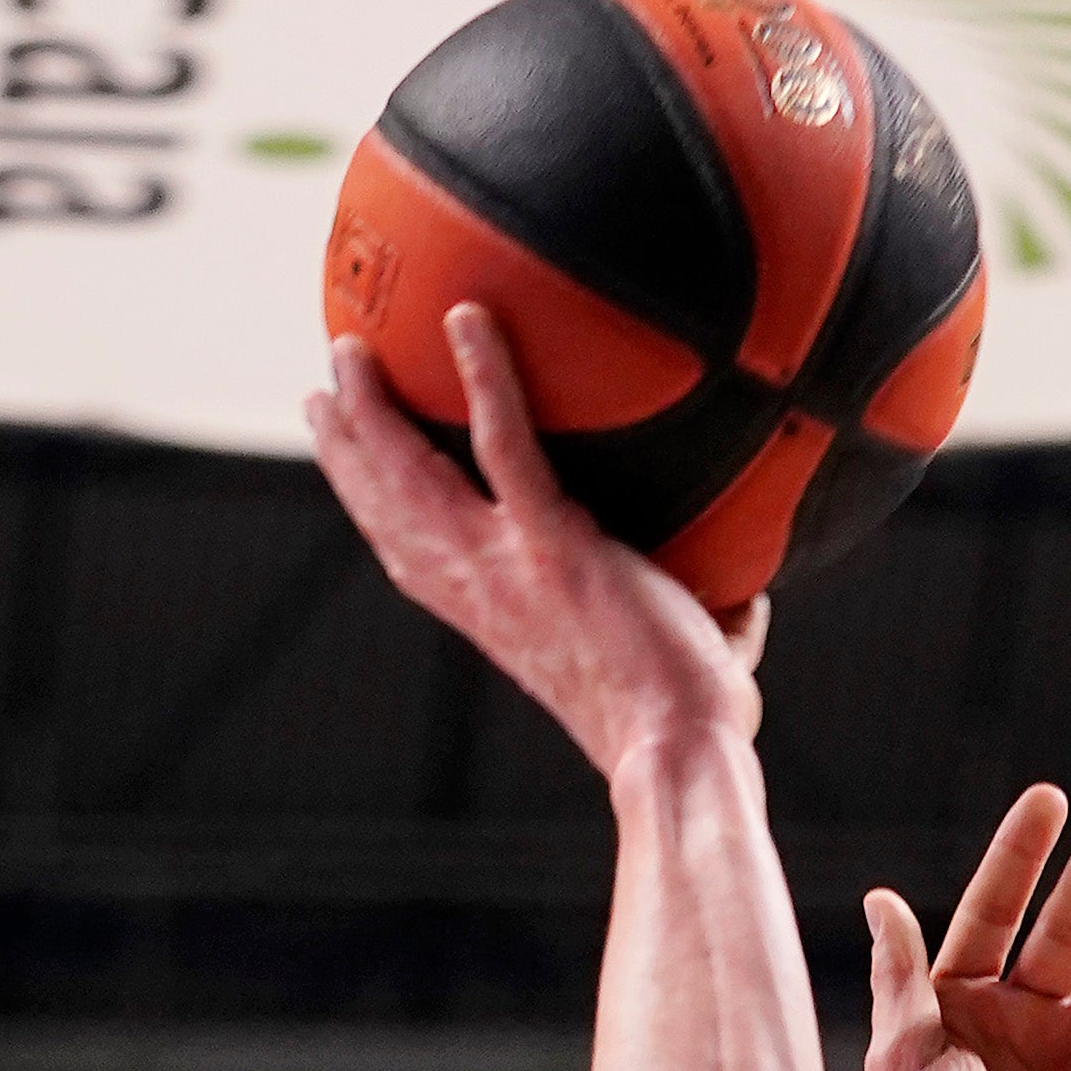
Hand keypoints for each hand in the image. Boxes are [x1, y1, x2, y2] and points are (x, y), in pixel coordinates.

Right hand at [306, 310, 766, 784]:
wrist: (678, 752)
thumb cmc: (686, 723)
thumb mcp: (674, 658)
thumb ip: (699, 616)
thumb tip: (747, 597)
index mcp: (495, 619)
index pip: (412, 556)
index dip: (371, 507)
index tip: (346, 463)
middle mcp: (481, 591)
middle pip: (388, 508)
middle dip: (347, 448)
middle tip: (323, 387)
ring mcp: (508, 567)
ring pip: (412, 474)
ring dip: (373, 408)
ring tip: (349, 348)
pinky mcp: (551, 544)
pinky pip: (503, 443)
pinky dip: (484, 378)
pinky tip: (467, 318)